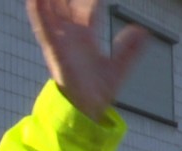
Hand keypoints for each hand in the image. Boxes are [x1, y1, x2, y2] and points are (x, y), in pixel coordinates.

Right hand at [26, 0, 147, 120]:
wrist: (87, 109)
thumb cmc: (98, 90)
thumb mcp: (119, 67)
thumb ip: (129, 49)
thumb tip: (142, 30)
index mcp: (87, 36)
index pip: (88, 8)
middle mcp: (72, 35)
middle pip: (67, 4)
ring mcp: (62, 41)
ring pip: (53, 11)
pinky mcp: (55, 51)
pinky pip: (44, 29)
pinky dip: (39, 13)